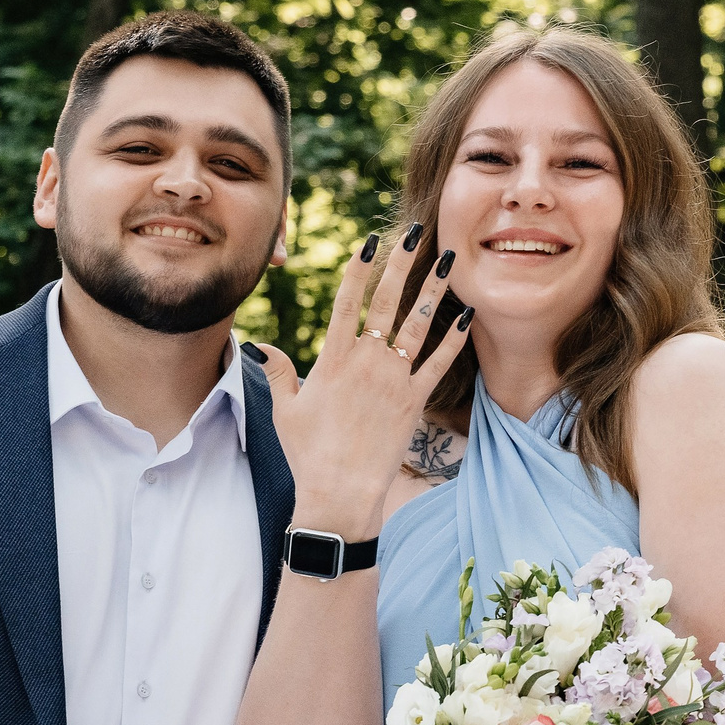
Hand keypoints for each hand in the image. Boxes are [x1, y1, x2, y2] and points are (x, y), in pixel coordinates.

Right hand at [253, 228, 473, 536]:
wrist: (340, 492)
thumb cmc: (307, 453)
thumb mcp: (285, 410)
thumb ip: (277, 372)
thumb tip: (259, 345)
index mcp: (333, 359)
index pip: (347, 301)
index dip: (359, 268)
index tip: (371, 241)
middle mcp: (367, 361)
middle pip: (386, 301)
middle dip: (402, 263)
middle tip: (417, 233)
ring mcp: (394, 379)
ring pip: (418, 324)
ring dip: (434, 289)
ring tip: (448, 260)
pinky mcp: (415, 402)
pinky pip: (439, 364)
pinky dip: (454, 339)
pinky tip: (465, 315)